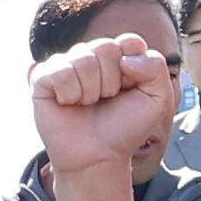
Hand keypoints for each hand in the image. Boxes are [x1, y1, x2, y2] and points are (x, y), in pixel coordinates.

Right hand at [26, 33, 175, 187]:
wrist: (98, 158)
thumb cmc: (125, 129)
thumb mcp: (157, 100)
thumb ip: (156, 67)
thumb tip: (126, 58)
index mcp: (117, 56)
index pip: (129, 42)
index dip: (133, 69)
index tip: (129, 91)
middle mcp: (90, 56)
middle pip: (105, 47)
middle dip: (111, 81)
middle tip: (106, 101)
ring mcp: (65, 66)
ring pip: (83, 58)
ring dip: (91, 91)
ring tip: (87, 105)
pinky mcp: (42, 79)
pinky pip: (59, 71)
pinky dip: (69, 93)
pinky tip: (68, 104)